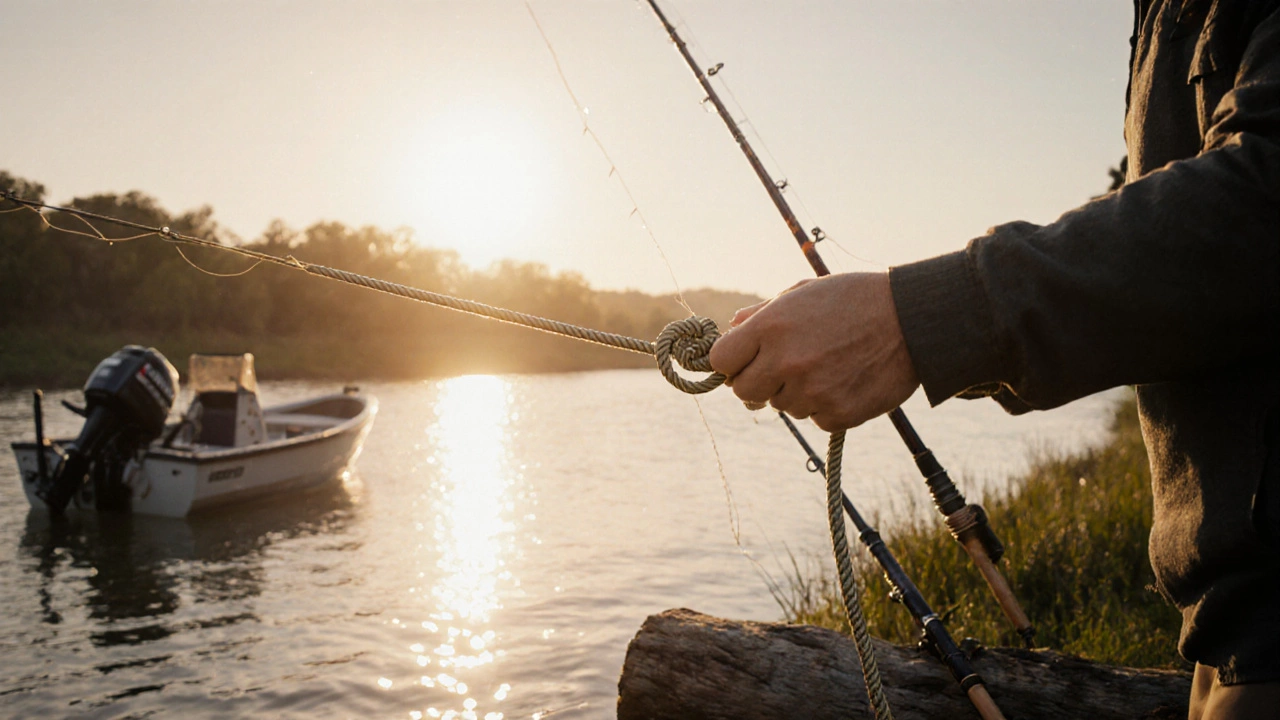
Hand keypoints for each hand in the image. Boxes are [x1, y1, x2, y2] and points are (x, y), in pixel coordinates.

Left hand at [708, 272, 919, 431]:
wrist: (913, 319)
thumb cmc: (855, 299)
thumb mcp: (804, 292)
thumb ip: (763, 313)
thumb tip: (732, 327)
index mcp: (772, 327)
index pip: (721, 360)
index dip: (730, 361)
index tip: (744, 359)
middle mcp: (787, 362)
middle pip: (743, 392)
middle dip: (756, 382)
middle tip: (780, 368)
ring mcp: (812, 391)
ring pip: (780, 406)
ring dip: (794, 392)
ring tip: (825, 365)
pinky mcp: (837, 414)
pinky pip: (813, 418)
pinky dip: (824, 405)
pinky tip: (844, 380)